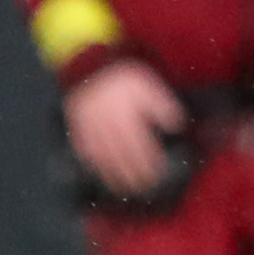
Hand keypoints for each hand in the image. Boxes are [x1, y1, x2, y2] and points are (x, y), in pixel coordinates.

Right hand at [62, 59, 184, 199]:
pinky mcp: (77, 125)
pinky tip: (98, 172)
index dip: (148, 161)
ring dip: (112, 174)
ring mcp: (90, 125)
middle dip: (132, 173)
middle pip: (121, 153)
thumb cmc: (124, 77)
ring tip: (121, 188)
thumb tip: (176, 124)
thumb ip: (162, 104)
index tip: (156, 174)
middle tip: (141, 188)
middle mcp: (107, 122)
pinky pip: (83, 147)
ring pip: (102, 154)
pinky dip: (91, 162)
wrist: (92, 66)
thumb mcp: (147, 84)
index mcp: (126, 112)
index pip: (139, 143)